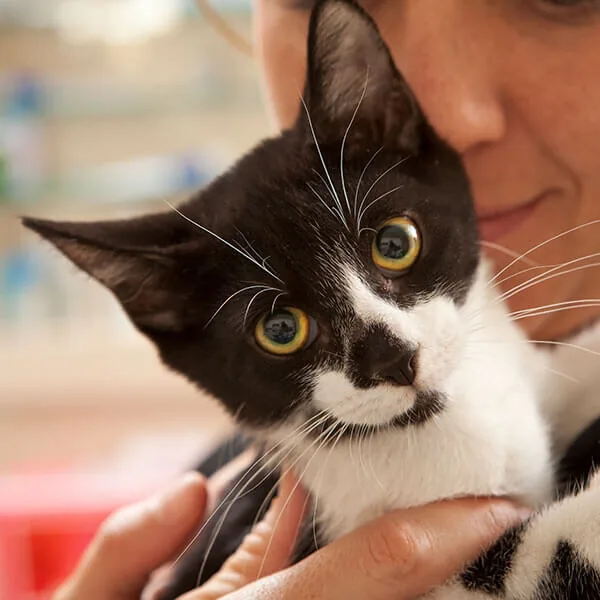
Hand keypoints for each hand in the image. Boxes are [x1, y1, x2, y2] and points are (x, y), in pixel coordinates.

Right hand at [54, 454, 528, 599]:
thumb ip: (130, 549)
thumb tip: (194, 490)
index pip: (368, 569)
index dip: (439, 536)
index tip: (494, 509)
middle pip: (383, 587)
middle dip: (438, 548)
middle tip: (480, 509)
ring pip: (356, 594)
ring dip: (397, 559)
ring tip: (431, 515)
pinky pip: (312, 588)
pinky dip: (336, 562)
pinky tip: (324, 522)